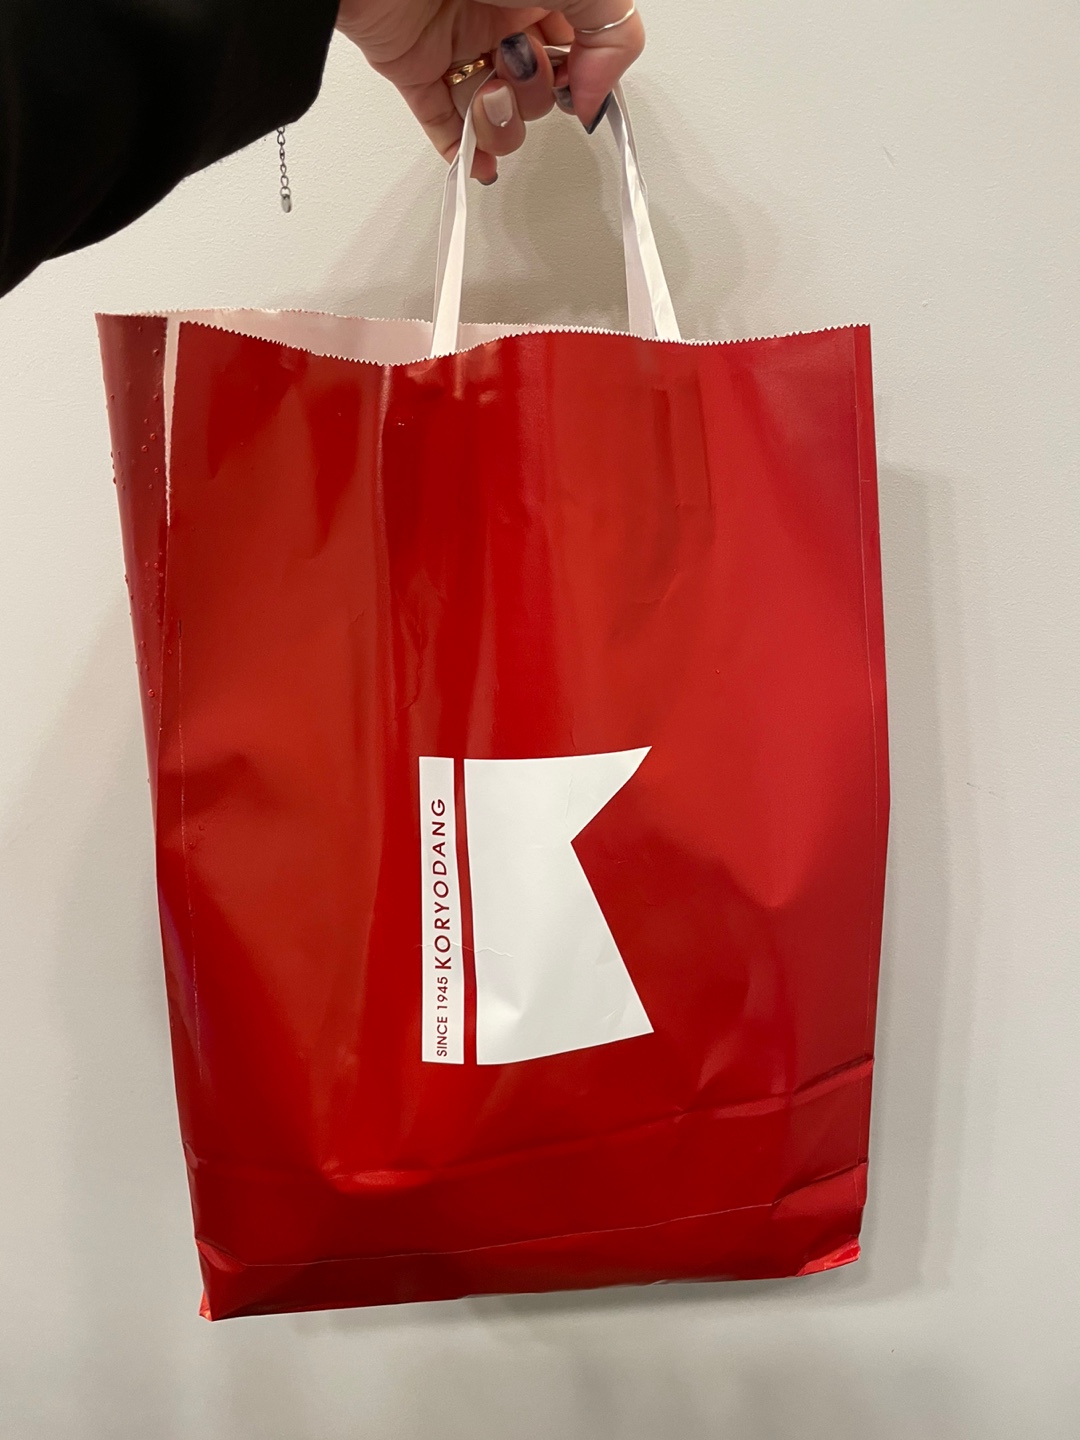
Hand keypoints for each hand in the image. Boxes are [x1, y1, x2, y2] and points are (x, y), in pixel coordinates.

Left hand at [335, 2, 644, 183]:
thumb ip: (612, 37)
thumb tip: (594, 101)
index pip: (576, 55)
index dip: (580, 81)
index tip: (575, 88)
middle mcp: (501, 15)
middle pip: (537, 91)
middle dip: (534, 96)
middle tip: (517, 65)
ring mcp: (457, 42)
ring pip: (493, 112)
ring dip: (498, 123)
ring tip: (488, 93)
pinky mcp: (413, 64)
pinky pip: (440, 120)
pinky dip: (460, 148)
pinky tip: (479, 164)